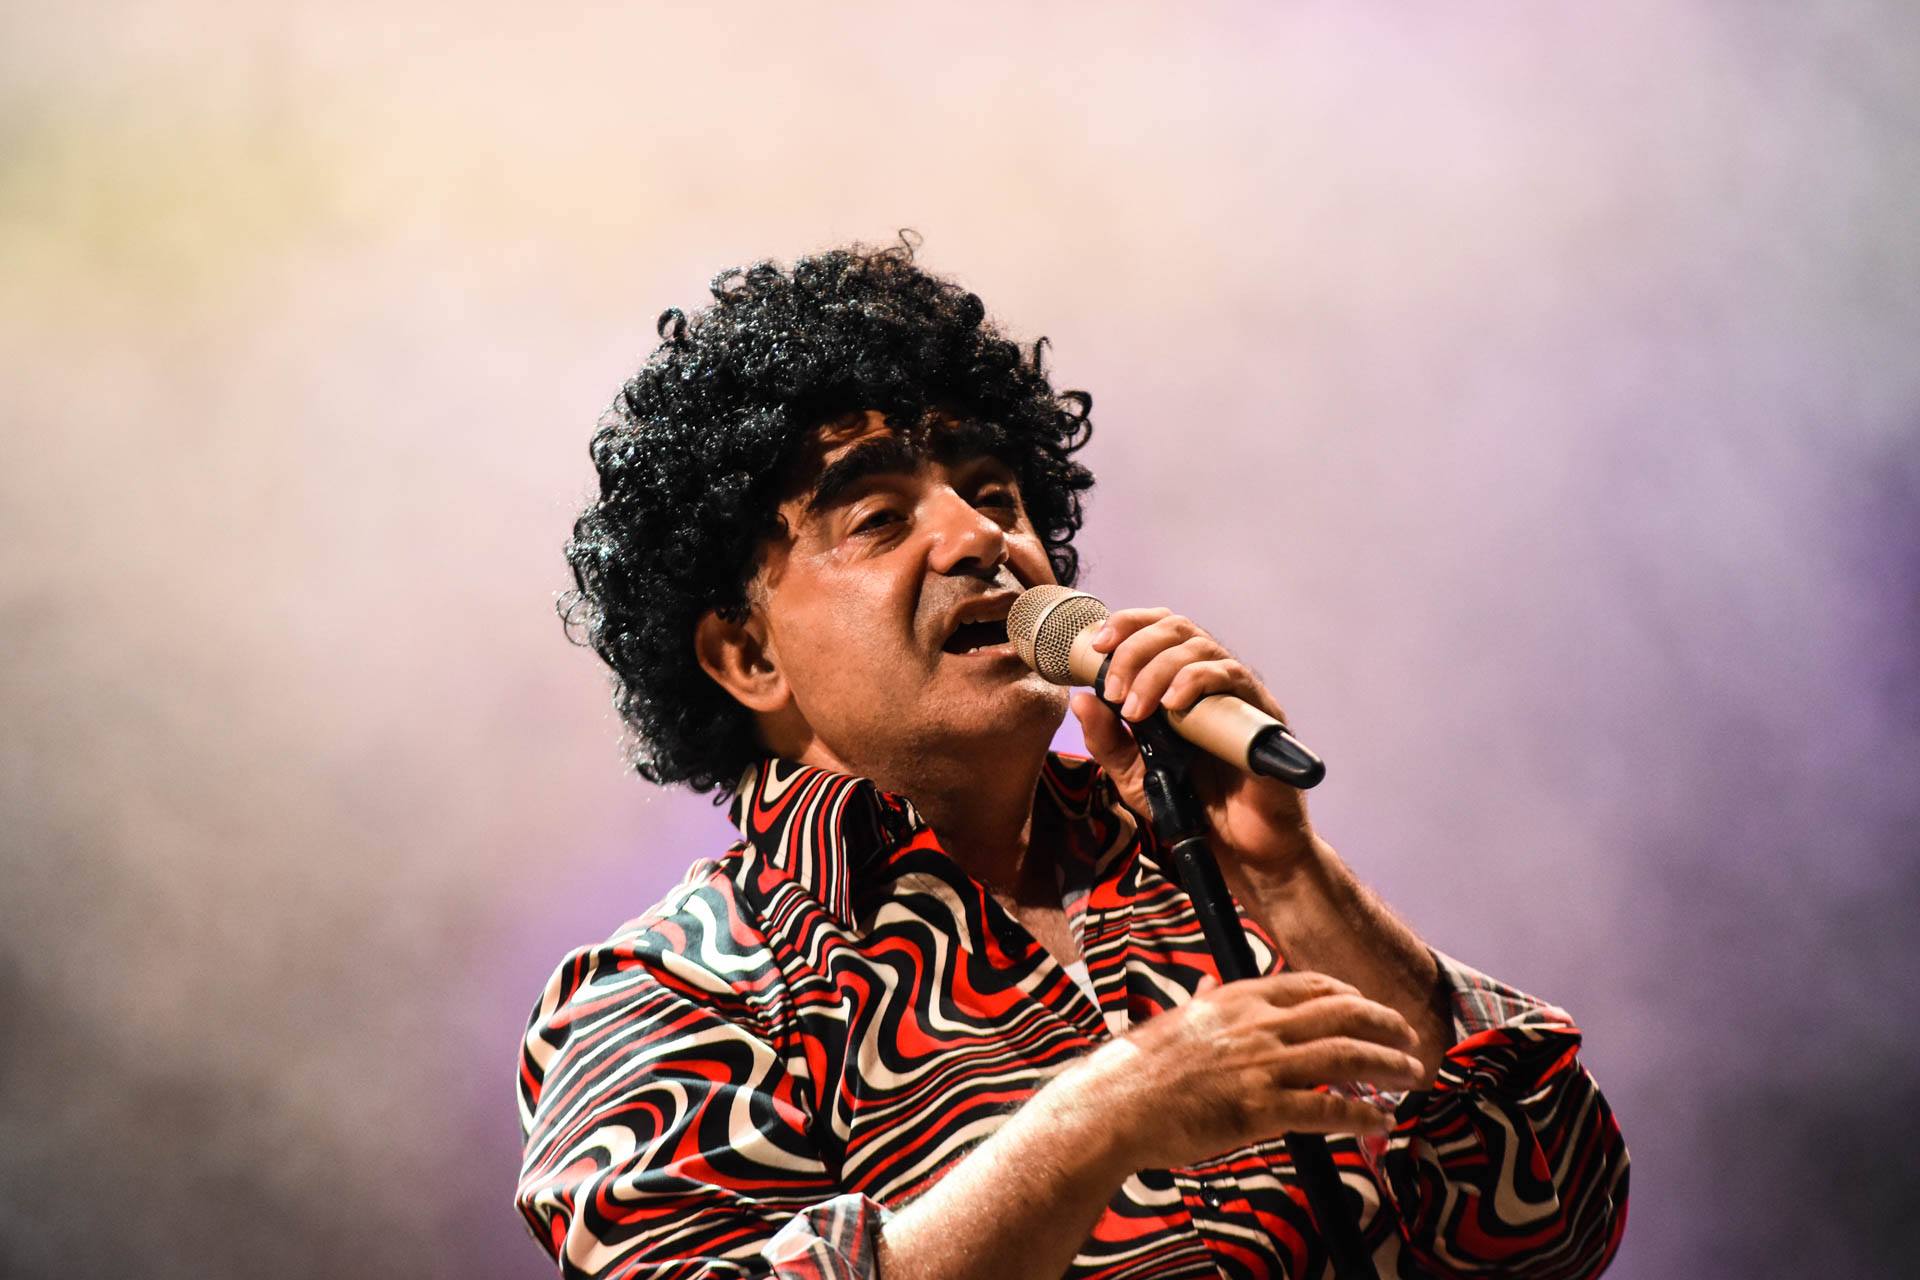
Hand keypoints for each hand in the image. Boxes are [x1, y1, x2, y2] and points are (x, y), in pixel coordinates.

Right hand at [1057, 970, 1422, 1171]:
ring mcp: (1263, 1066)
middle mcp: (1258, 1025)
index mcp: (1239, 999)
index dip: (1349, 994)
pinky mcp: (1263, 1110)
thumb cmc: (1140, 1068)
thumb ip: (1205, 1001)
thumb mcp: (1178, 1020)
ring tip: (1410, 1075)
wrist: (1117, 1105)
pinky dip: (1363, 1114)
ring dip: (1387, 1064)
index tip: (1367, 1006)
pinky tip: (1381, 1120)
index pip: (1311, 986)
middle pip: (1342, 1013)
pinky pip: (1328, 1110)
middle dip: (1384, 1023)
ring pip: (1346, 1057)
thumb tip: (1210, 985)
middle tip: (1407, 1037)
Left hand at [1070, 607, 1316, 873]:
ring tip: (1137, 709)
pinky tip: (1174, 704)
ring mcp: (1237, 695)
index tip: (1096, 645)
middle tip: (1115, 691)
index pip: (1156, 628)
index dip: (1126, 624)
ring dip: (1158, 670)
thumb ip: (1106, 739)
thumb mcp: (1133, 774)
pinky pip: (1233, 677)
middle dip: (1134, 650)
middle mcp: (1209, 679)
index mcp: (1178, 682)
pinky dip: (1197, 680)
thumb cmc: (1190, 808)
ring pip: (1200, 647)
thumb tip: (1080, 698)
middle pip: (1175, 627)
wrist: (1238, 852)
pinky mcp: (1263, 715)